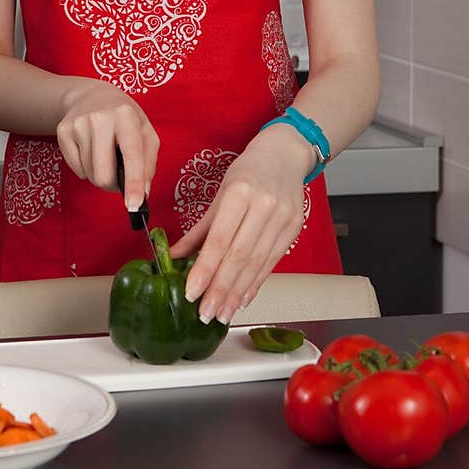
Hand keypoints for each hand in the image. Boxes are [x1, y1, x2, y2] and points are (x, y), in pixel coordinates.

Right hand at [56, 79, 158, 209]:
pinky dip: (86, 168)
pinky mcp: (63, 131)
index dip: (134, 182)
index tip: (135, 205)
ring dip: (100, 174)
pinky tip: (91, 151)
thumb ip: (149, 163)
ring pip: (90, 175)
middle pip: (103, 174)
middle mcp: (100, 118)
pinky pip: (76, 169)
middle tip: (119, 176)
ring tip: (105, 156)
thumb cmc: (125, 119)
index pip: (131, 153)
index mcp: (126, 116)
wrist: (92, 96)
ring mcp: (78, 124)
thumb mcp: (146, 132)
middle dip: (113, 184)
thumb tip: (143, 194)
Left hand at [168, 124, 312, 324]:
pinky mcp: (294, 229)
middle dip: (221, 289)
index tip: (192, 292)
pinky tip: (243, 299)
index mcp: (240, 193)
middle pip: (240, 256)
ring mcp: (283, 219)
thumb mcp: (220, 192)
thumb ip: (199, 229)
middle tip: (205, 313)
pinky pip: (271, 262)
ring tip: (222, 313)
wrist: (285, 155)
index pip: (220, 240)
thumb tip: (175, 256)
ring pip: (257, 264)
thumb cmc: (248, 170)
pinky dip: (256, 283)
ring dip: (238, 293)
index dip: (206, 270)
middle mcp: (264, 206)